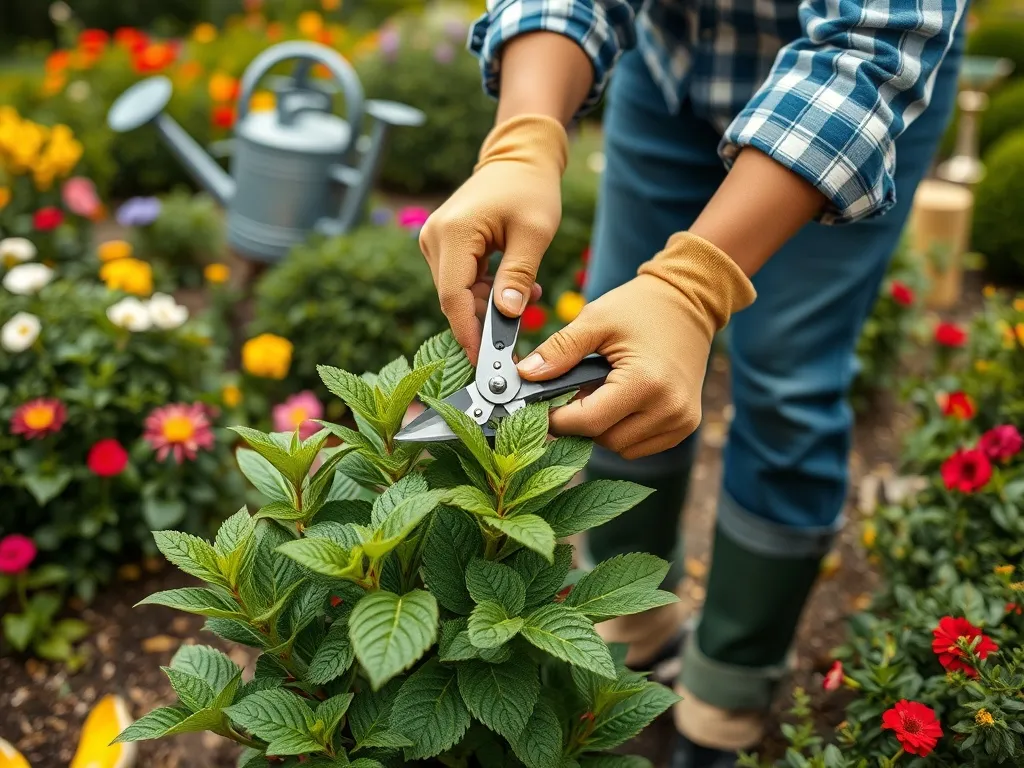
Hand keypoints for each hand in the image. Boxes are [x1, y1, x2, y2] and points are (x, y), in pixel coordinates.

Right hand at [419, 114, 567, 361]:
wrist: (519, 157)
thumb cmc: (530, 188)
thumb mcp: (534, 233)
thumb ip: (519, 276)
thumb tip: (508, 315)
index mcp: (453, 233)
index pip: (453, 297)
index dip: (468, 333)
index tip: (485, 361)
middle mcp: (434, 238)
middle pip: (453, 299)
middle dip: (484, 321)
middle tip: (519, 335)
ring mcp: (434, 240)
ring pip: (456, 293)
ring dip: (488, 305)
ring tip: (528, 295)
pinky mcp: (442, 244)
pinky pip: (459, 280)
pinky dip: (484, 291)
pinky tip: (512, 286)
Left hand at [516, 233, 756, 458]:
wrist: (689, 302)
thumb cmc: (641, 307)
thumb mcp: (595, 320)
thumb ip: (559, 350)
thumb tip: (525, 375)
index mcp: (646, 382)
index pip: (588, 422)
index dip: (556, 418)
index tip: (537, 406)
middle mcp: (668, 408)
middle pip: (604, 440)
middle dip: (579, 423)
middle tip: (571, 393)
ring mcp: (681, 421)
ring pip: (621, 448)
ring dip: (601, 429)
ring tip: (598, 393)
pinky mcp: (685, 425)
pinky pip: (640, 446)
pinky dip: (622, 431)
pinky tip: (619, 403)